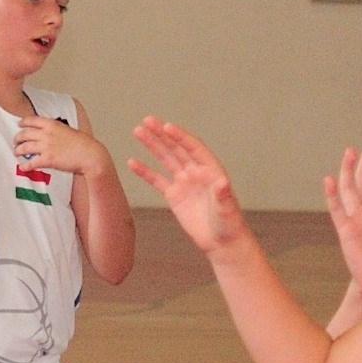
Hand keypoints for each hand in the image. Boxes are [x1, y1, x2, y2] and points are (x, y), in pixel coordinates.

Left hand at [13, 117, 107, 184]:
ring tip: (17, 152)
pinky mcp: (48, 159)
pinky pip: (32, 162)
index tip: (19, 124)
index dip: (24, 122)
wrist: (90, 155)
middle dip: (18, 137)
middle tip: (15, 141)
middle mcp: (47, 134)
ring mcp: (46, 146)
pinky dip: (26, 165)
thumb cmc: (83, 144)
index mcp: (52, 124)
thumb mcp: (68, 130)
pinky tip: (23, 167)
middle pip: (26, 133)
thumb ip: (56, 131)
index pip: (33, 120)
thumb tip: (49, 135)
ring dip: (19, 150)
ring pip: (25, 147)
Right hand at [126, 119, 248, 254]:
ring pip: (165, 159)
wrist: (221, 242)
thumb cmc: (229, 224)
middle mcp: (196, 171)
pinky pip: (157, 180)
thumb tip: (223, 182)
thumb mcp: (227, 208)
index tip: (166, 127)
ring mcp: (184, 182)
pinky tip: (132, 162)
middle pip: (176, 148)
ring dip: (152, 145)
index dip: (180, 136)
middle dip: (162, 134)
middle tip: (147, 120)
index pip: (193, 147)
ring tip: (138, 131)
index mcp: (210, 169)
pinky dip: (145, 171)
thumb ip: (223, 194)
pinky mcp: (174, 195)